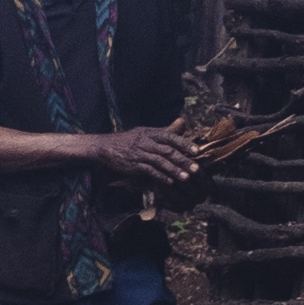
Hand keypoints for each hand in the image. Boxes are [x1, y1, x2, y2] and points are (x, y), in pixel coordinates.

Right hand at [93, 126, 208, 189]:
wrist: (106, 147)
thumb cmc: (130, 140)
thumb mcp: (147, 132)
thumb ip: (166, 130)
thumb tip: (183, 122)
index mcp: (151, 132)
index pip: (170, 136)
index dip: (184, 143)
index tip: (197, 151)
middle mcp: (146, 142)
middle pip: (167, 150)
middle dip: (183, 160)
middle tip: (196, 168)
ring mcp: (140, 153)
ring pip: (160, 162)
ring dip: (174, 170)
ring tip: (186, 178)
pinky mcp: (134, 165)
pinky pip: (149, 171)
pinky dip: (159, 177)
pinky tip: (169, 182)